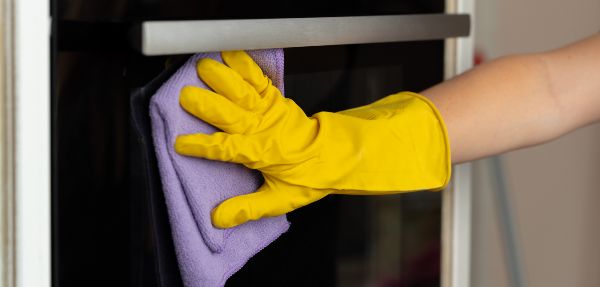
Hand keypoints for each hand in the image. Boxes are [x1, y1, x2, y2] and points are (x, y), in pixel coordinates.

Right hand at [175, 51, 450, 227]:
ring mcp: (269, 110)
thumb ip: (248, 208)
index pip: (227, 150)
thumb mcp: (279, 199)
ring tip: (202, 66)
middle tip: (185, 95)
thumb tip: (218, 219)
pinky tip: (229, 52)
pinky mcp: (275, 98)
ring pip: (243, 91)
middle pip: (230, 115)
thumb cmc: (306, 177)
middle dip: (207, 105)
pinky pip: (258, 79)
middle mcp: (262, 129)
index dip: (203, 146)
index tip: (180, 143)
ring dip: (223, 78)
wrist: (334, 155)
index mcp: (261, 153)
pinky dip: (244, 64)